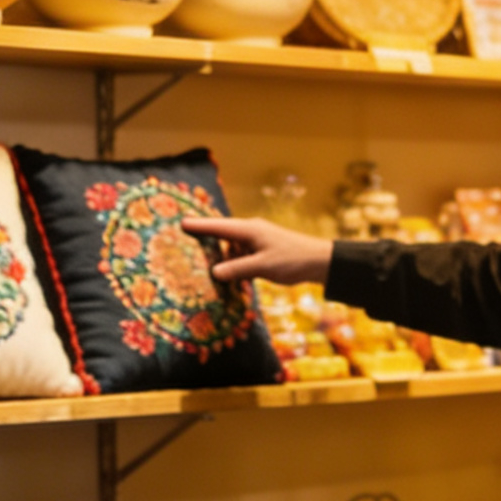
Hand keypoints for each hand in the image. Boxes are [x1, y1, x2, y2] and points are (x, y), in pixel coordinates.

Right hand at [181, 215, 332, 285]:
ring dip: (223, 258)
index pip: (218, 227)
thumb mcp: (263, 266)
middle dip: (206, 241)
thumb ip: (237, 269)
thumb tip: (213, 273)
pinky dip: (235, 264)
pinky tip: (231, 277)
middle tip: (186, 247)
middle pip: (223, 235)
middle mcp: (251, 231)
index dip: (199, 226)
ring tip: (208, 270)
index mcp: (249, 230)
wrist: (320, 261)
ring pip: (232, 248)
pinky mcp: (263, 251)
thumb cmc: (292, 260)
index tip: (180, 223)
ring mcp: (257, 240)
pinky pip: (242, 256)